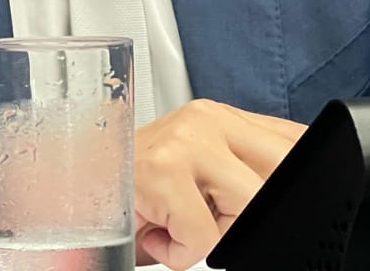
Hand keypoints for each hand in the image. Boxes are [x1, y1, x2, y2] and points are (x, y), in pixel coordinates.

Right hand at [133, 99, 304, 269]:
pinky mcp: (164, 174)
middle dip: (254, 213)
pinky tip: (158, 231)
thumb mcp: (201, 173)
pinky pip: (204, 237)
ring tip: (182, 223)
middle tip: (213, 219)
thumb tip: (293, 198)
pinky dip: (181, 251)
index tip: (296, 202)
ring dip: (216, 233)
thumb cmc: (138, 188)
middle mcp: (207, 120)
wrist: (71, 188)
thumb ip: (241, 173)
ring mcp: (186, 142)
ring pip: (248, 207)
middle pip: (280, 174)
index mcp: (223, 117)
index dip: (299, 181)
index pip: (293, 141)